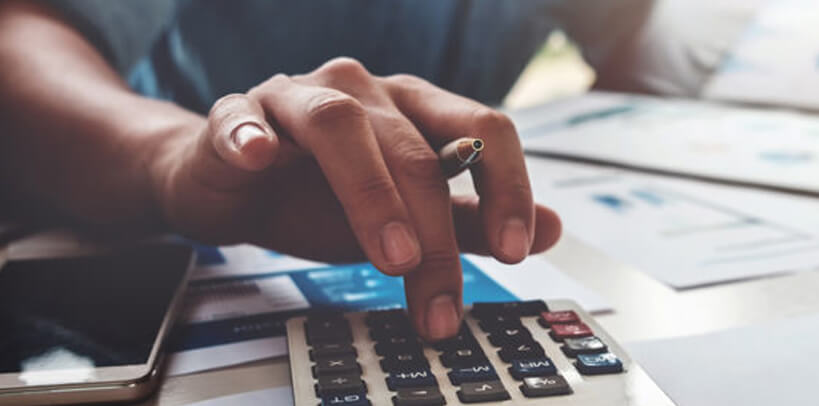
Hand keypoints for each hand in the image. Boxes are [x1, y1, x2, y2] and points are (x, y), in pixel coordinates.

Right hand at [150, 58, 561, 339]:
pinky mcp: (237, 114)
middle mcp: (365, 92)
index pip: (483, 130)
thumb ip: (472, 222)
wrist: (234, 188)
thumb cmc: (322, 196)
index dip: (508, 187)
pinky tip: (261, 157)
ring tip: (392, 256)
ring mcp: (298, 97)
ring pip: (341, 126)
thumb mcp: (407, 218)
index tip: (517, 249)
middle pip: (414, 150)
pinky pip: (243, 117)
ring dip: (371, 192)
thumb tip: (553, 229)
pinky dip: (252, 134)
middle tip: (440, 299)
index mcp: (415, 108)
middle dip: (435, 235)